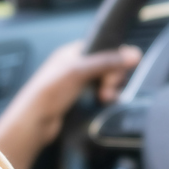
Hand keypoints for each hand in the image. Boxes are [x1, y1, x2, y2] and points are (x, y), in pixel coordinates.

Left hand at [0, 41, 141, 168]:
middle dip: (112, 77)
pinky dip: (106, 99)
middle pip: (108, 65)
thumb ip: (107, 61)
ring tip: (104, 97)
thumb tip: (133, 53)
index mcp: (73, 52)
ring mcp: (79, 83)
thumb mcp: (79, 71)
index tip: (118, 70)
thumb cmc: (49, 91)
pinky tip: (103, 103)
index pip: (103, 47)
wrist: (35, 121)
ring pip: (105, 81)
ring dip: (110, 88)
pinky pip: (100, 94)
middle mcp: (77, 65)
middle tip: (106, 88)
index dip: (114, 58)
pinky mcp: (80, 99)